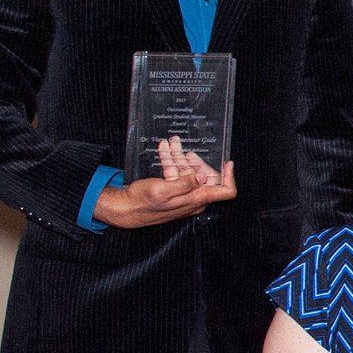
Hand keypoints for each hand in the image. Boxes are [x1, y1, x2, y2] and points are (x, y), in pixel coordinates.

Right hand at [94, 141, 236, 228]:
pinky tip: (164, 149)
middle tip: (187, 150)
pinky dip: (171, 161)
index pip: (225, 192)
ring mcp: (182, 195)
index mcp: (196, 200)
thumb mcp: (163, 191)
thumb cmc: (142, 203)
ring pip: (187, 172)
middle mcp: (193, 198)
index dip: (229, 177)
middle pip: (206, 176)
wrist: (124, 209)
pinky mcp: (172, 191)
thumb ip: (184, 184)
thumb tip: (203, 177)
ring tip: (172, 142)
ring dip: (180, 156)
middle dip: (197, 161)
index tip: (228, 162)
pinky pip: (176, 174)